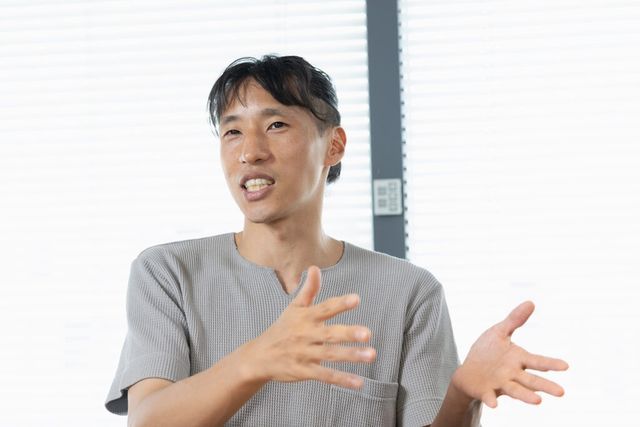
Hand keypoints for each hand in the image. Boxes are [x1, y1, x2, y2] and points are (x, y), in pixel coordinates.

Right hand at [242, 266, 375, 388]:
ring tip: (371, 355)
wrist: (259, 356)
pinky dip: (342, 379)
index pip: (325, 308)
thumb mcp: (294, 308)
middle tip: (368, 334)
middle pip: (329, 334)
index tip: (356, 299)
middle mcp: (305, 335)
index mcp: (305, 317)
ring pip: (330, 355)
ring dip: (351, 355)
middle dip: (348, 333)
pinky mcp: (304, 371)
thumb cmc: (282, 329)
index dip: (340, 304)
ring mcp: (304, 354)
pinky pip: (325, 375)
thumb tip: (316, 267)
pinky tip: (359, 382)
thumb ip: (309, 289)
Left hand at [452, 301, 568, 407]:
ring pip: (515, 390)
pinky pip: (490, 397)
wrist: (468, 372)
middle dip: (545, 386)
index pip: (537, 361)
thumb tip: (531, 302)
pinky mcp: (486, 392)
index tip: (566, 366)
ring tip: (538, 401)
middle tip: (561, 392)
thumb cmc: (487, 352)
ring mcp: (500, 384)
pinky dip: (492, 400)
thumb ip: (514, 320)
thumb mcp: (499, 332)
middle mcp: (513, 374)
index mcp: (518, 360)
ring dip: (526, 396)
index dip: (551, 364)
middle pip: (531, 380)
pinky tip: (494, 404)